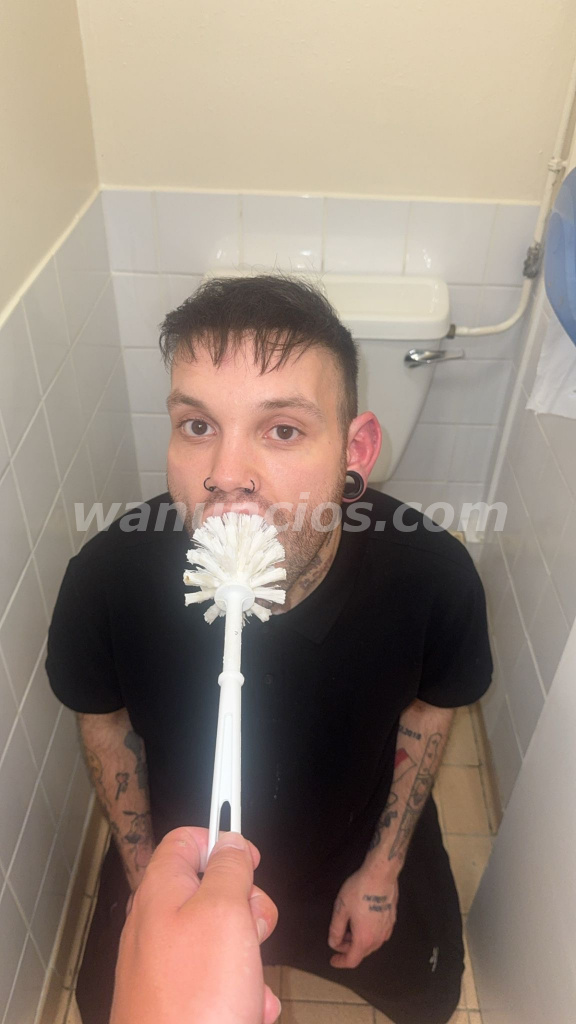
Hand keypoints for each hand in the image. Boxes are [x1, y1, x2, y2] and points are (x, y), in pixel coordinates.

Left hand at [111, 827, 279, 1023]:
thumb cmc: (193, 1000)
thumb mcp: (225, 911)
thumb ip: (229, 868)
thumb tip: (230, 842)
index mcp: (162, 891)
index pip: (187, 839)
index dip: (222, 839)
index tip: (249, 854)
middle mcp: (158, 924)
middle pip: (212, 890)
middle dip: (247, 907)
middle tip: (253, 927)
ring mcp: (165, 965)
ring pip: (222, 939)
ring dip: (249, 956)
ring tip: (249, 980)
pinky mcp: (177, 1000)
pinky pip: (220, 980)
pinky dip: (240, 990)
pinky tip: (246, 1008)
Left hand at [328, 867, 398, 968]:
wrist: (381, 875)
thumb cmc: (359, 891)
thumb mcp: (341, 909)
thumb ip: (336, 929)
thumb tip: (334, 943)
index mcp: (364, 939)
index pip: (352, 960)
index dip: (341, 962)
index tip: (333, 960)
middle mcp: (378, 938)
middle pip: (362, 952)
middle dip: (348, 949)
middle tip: (338, 938)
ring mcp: (387, 929)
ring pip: (371, 944)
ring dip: (358, 941)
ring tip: (348, 928)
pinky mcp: (392, 919)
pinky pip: (378, 934)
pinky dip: (368, 934)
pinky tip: (362, 921)